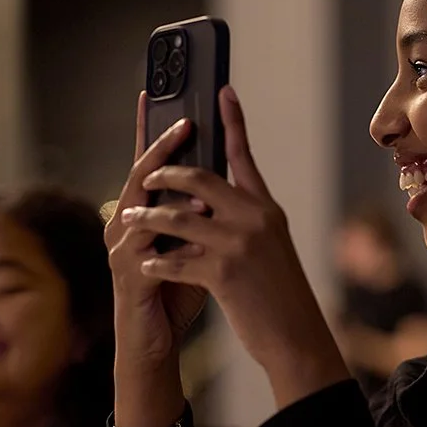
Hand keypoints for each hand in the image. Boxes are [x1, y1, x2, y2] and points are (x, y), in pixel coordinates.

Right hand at [107, 92, 207, 426]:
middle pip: (142, 174)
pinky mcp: (127, 274)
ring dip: (162, 181)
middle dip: (162, 146)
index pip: (148, 162)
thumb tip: (227, 172)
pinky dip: (163, 229)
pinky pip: (144, 245)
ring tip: (185, 160)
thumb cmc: (176, 290)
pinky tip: (184, 217)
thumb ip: (203, 211)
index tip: (158, 90)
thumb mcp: (196, 243)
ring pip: (139, 204)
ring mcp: (122, 247)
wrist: (156, 341)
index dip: (151, 128)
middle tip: (184, 120)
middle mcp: (126, 222)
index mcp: (144, 212)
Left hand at [119, 87, 350, 410]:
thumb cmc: (280, 294)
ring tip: (128, 220)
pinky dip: (157, 262)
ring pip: (177, 218)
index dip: (232, 120)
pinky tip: (146, 266)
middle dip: (164, 174)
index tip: (220, 90)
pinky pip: (176, 258)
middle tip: (145, 177)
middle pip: (198, 179)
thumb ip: (245, 219)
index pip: (243, 155)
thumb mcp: (272, 247)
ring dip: (146, 218)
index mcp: (266, 208)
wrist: (298, 336)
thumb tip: (207, 200)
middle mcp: (254, 218)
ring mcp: (238, 244)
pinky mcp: (223, 272)